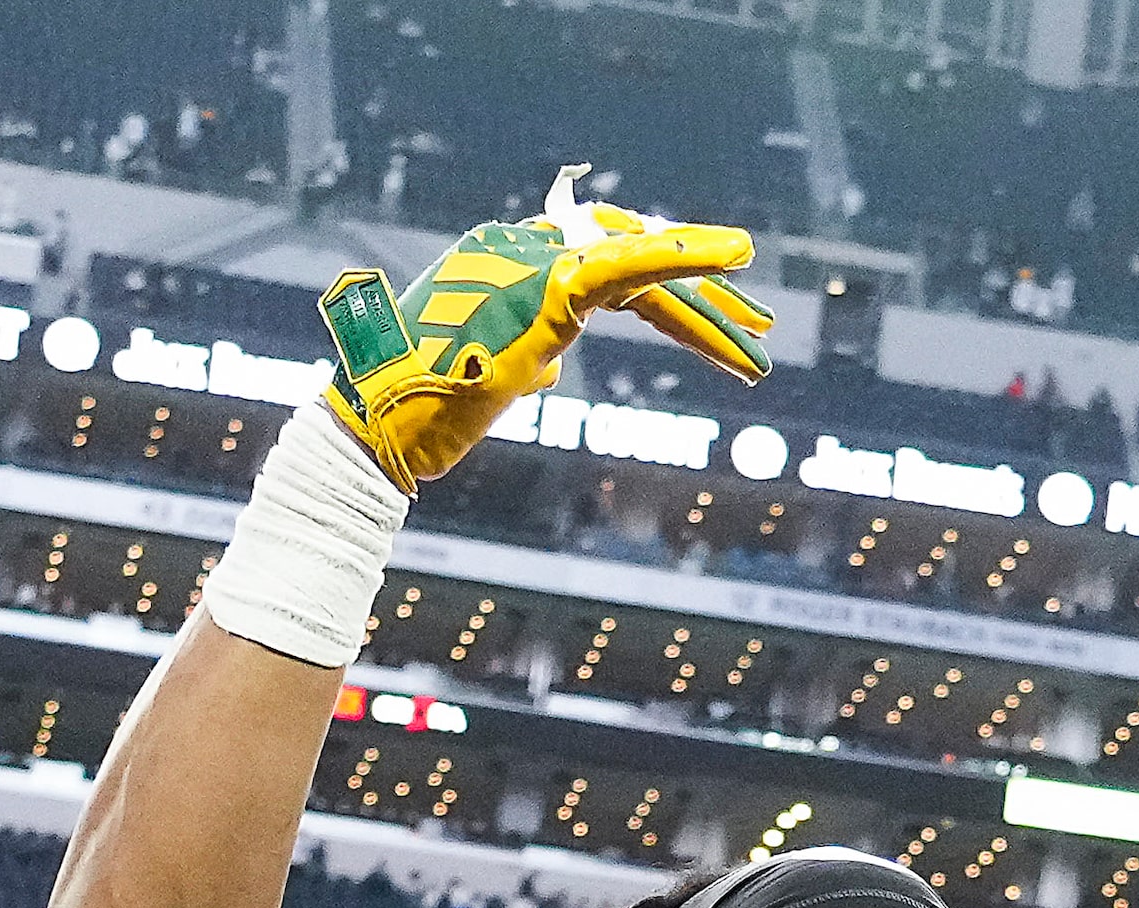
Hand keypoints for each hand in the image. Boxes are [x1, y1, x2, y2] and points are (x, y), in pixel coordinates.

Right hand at [318, 165, 768, 491]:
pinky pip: (631, 267)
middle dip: (701, 295)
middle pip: (631, 256)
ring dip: (710, 300)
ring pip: (641, 265)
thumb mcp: (482, 381)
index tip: (714, 323)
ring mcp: (530, 263)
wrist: (375, 429)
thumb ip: (522, 357)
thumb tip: (549, 369)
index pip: (602, 264)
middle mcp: (517, 248)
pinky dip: (687, 260)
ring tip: (763, 331)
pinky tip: (734, 260)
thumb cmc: (417, 415)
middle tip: (758, 329)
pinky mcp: (547, 291)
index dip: (666, 288)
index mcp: (503, 263)